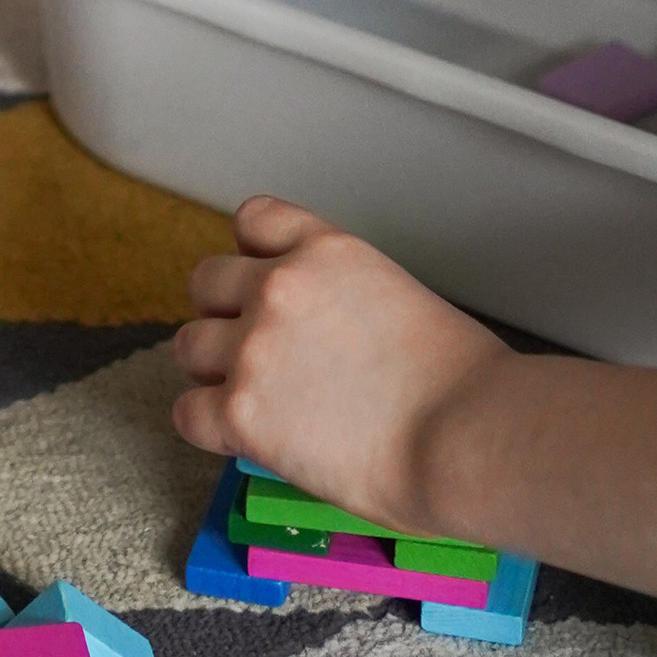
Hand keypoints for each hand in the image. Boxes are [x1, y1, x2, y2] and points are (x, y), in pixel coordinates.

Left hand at [173, 195, 503, 521]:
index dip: (255, 256)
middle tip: (257, 351)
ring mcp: (253, 348)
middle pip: (205, 282)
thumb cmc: (463, 384)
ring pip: (188, 345)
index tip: (266, 286)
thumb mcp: (401, 299)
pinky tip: (242, 437)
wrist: (469, 436)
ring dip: (213, 370)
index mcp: (326, 250)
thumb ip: (346, 300)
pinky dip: (209, 426)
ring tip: (251, 398)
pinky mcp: (240, 413)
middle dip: (225, 314)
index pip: (253, 219)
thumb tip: (329, 335)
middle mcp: (279, 287)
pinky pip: (187, 413)